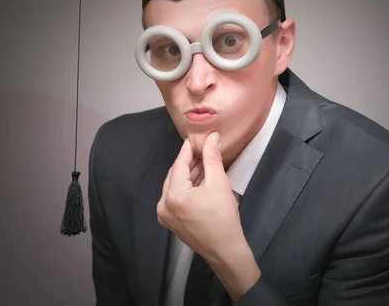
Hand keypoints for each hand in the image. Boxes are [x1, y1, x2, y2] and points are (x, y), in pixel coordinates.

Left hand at [157, 132, 242, 261]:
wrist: (225, 250)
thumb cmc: (224, 218)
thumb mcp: (219, 183)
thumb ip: (212, 158)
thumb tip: (212, 137)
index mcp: (173, 195)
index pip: (179, 164)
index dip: (188, 148)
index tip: (197, 137)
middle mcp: (163, 204)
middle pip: (175, 174)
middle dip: (190, 161)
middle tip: (204, 149)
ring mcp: (164, 214)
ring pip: (175, 185)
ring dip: (189, 174)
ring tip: (205, 163)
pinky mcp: (169, 220)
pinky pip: (175, 196)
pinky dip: (186, 187)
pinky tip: (199, 180)